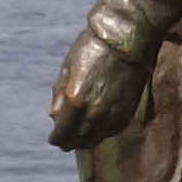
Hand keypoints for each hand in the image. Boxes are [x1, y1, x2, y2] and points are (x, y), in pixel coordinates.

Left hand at [45, 26, 149, 151]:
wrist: (127, 39)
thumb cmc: (92, 48)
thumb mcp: (67, 67)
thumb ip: (59, 94)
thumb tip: (53, 116)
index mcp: (74, 100)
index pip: (62, 132)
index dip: (56, 138)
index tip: (54, 138)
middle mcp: (93, 112)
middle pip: (78, 140)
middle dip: (69, 142)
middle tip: (65, 141)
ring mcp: (112, 113)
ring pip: (95, 139)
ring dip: (85, 140)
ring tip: (80, 137)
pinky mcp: (127, 111)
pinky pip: (111, 131)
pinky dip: (101, 133)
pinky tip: (97, 129)